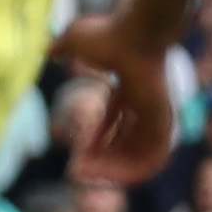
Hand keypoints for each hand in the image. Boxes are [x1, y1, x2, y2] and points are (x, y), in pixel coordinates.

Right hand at [51, 14, 179, 185]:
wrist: (134, 36)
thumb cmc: (108, 35)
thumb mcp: (74, 40)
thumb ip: (61, 48)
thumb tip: (47, 48)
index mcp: (130, 89)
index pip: (116, 123)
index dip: (96, 139)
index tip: (77, 151)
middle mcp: (146, 106)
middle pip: (125, 143)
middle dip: (101, 160)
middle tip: (77, 170)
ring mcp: (157, 117)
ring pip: (136, 156)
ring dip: (111, 170)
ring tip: (85, 174)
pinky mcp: (164, 126)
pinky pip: (151, 161)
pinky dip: (130, 172)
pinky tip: (107, 176)